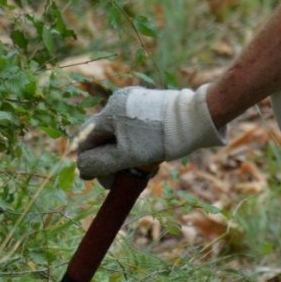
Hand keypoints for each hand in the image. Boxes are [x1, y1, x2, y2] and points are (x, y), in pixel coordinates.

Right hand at [73, 85, 223, 181]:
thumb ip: (100, 163)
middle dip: (109, 160)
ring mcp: (135, 101)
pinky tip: (150, 160)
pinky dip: (136, 145)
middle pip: (103, 137)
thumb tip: (82, 169)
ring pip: (120, 135)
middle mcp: (119, 101)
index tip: (99, 180)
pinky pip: (134, 128)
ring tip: (139, 171)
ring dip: (123, 155)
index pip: (86, 139)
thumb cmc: (161, 138)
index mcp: (110, 111)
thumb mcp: (127, 156)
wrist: (197, 118)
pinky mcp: (150, 105)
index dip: (89, 162)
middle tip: (118, 179)